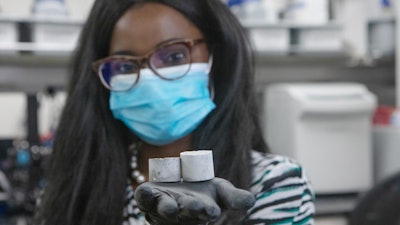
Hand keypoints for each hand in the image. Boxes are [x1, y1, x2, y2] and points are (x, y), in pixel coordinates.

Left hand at [134, 177, 255, 224]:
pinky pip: (143, 199)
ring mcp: (161, 207)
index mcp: (199, 212)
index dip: (207, 211)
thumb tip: (251, 201)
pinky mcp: (147, 198)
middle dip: (190, 210)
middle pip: (184, 213)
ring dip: (167, 208)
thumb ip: (234, 198)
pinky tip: (145, 190)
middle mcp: (180, 212)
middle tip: (197, 206)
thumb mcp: (220, 192)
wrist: (178, 186)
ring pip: (163, 209)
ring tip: (172, 208)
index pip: (204, 213)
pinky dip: (143, 196)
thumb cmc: (202, 193)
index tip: (212, 209)